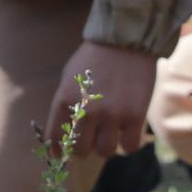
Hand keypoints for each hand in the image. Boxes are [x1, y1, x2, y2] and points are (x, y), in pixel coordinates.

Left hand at [47, 41, 157, 159]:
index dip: (60, 148)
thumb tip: (65, 132)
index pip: (56, 138)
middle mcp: (86, 111)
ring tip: (111, 134)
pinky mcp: (135, 116)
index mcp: (65, 100)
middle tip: (92, 138)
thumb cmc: (96, 58)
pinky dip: (128, 143)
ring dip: (106, 145)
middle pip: (81, 150)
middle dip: (85, 146)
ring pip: (105, 151)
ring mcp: (112, 115)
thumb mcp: (70, 77)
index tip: (63, 151)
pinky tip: (127, 132)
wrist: (126, 40)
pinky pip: (129, 146)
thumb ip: (66, 104)